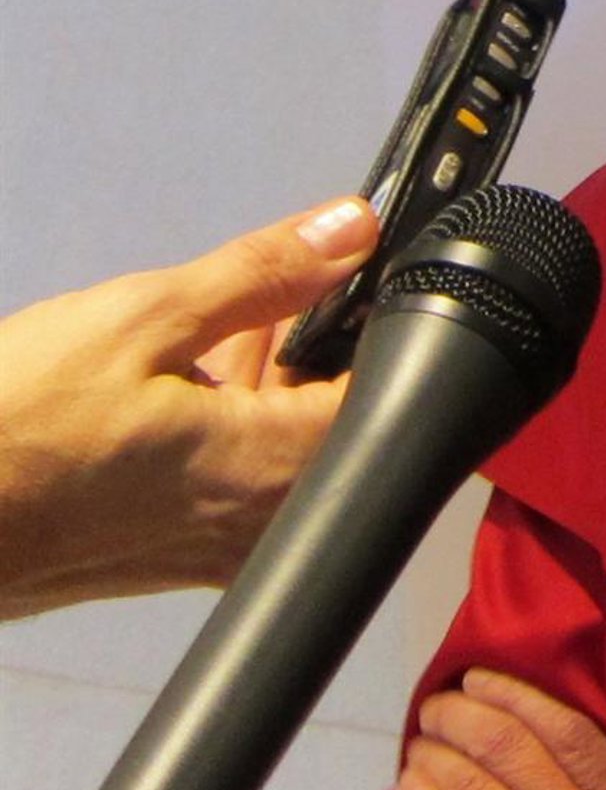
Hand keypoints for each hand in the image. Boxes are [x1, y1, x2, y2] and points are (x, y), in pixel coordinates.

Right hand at [0, 198, 377, 618]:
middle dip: (319, 352)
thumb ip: (263, 274)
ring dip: (266, 383)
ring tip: (218, 331)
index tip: (363, 281)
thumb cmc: (9, 430)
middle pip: (338, 424)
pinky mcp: (173, 558)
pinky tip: (181, 380)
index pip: (384, 400)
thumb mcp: (143, 319)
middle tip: (276, 296)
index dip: (384, 330)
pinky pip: (237, 479)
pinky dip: (226, 422)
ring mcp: (215, 551)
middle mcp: (259, 525)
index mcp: (271, 469)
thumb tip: (352, 231)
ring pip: (284, 449)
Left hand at [394, 668, 605, 789]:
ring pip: (469, 782)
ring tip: (422, 743)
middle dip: (460, 716)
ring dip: (433, 752)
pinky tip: (410, 786)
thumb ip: (590, 780)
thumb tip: (521, 720)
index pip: (565, 730)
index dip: (515, 694)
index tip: (479, 679)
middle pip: (507, 747)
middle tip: (438, 710)